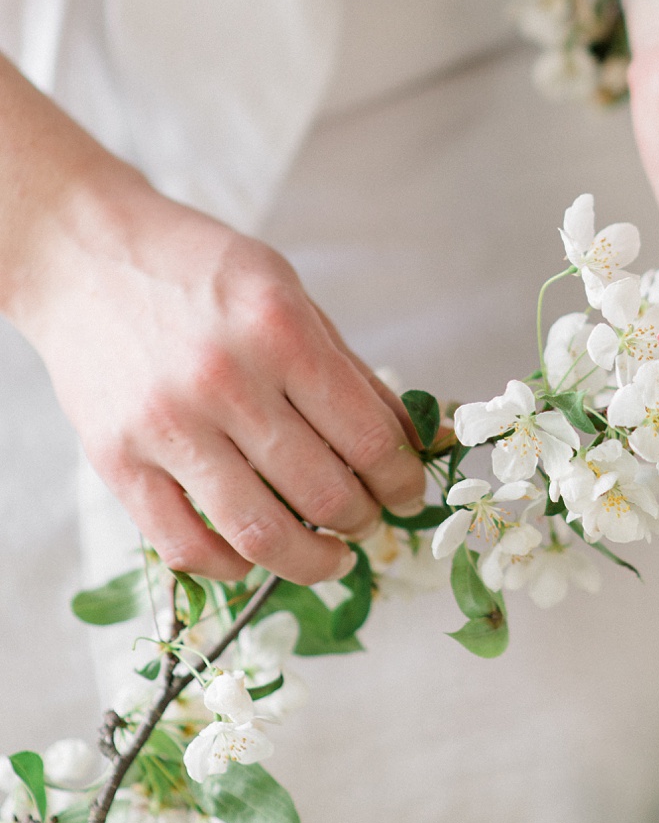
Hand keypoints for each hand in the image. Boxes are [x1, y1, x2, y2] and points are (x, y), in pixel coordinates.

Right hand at [16, 176, 425, 583]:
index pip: (368, 438)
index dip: (403, 479)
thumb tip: (411, 437)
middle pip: (324, 493)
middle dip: (364, 520)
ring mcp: (167, 426)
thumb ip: (346, 368)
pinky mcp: (116, 461)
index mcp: (280, 332)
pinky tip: (254, 558)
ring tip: (330, 556)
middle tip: (370, 520)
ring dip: (312, 561)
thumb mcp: (287, 292)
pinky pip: (184, 546)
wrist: (83, 254)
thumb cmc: (196, 269)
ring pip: (260, 533)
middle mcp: (226, 381)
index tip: (411, 493)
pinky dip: (231, 569)